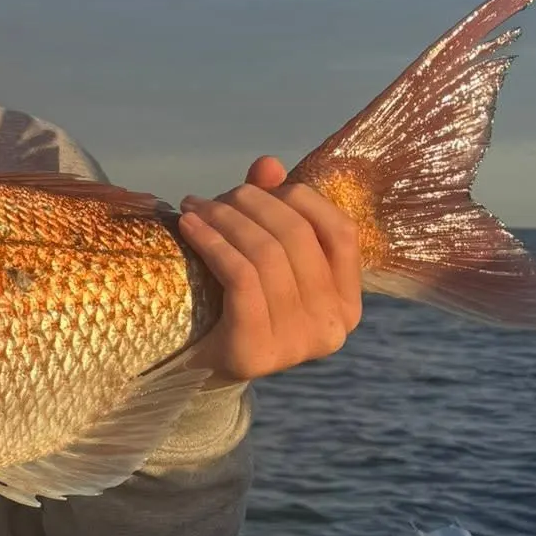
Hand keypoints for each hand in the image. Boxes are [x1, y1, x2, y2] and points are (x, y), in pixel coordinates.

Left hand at [177, 155, 361, 383]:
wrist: (194, 371)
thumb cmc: (233, 308)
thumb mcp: (260, 259)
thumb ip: (272, 212)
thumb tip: (268, 164)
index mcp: (347, 305)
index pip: (341, 232)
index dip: (301, 198)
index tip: (259, 185)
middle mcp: (332, 327)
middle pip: (297, 239)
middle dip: (251, 205)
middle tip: (212, 198)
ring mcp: (298, 343)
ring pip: (266, 255)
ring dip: (225, 220)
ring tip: (194, 208)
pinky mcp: (257, 349)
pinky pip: (240, 276)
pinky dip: (212, 242)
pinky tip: (187, 227)